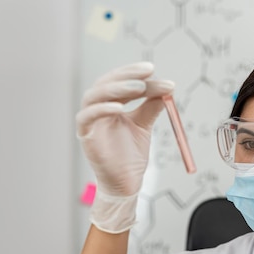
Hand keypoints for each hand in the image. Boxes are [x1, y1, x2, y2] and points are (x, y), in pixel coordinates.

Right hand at [76, 62, 174, 232]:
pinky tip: (120, 107)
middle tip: (149, 73)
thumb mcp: (144, 126)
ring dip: (118, 88)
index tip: (154, 70)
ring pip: (96, 95)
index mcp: (110, 104)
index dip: (135, 73)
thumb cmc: (131, 156)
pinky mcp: (85, 135)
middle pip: (107, 83)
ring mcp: (90, 121)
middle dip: (128, 76)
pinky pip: (88, 117)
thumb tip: (167, 87)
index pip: (120, 81)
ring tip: (139, 87)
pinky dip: (102, 109)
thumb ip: (152, 107)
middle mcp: (97, 109)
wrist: (126, 183)